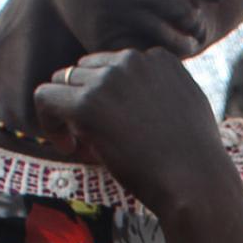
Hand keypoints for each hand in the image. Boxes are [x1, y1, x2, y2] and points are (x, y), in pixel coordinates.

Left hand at [32, 49, 239, 221]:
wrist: (197, 183)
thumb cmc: (197, 160)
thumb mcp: (189, 107)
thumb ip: (164, 92)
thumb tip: (137, 99)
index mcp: (158, 58)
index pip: (114, 65)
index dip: (108, 97)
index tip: (115, 127)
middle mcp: (132, 60)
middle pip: (86, 70)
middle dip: (85, 101)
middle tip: (95, 140)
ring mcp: (109, 80)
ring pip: (62, 81)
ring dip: (67, 112)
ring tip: (81, 146)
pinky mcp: (87, 104)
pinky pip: (45, 98)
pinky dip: (49, 122)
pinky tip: (67, 147)